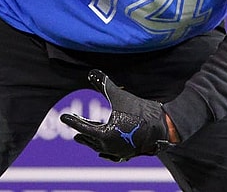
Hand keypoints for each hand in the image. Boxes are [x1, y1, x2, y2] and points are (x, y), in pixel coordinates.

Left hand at [60, 69, 174, 161]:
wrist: (163, 126)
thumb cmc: (140, 111)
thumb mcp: (119, 96)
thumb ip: (104, 84)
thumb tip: (92, 73)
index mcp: (104, 134)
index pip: (82, 127)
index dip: (72, 121)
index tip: (63, 117)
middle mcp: (109, 146)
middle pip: (89, 140)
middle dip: (81, 133)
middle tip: (74, 129)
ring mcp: (118, 152)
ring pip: (99, 148)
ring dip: (91, 141)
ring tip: (85, 137)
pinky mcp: (127, 153)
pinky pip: (110, 154)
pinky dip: (104, 150)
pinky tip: (103, 150)